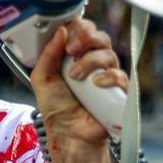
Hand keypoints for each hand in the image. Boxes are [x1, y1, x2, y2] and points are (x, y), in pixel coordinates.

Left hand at [33, 18, 124, 152]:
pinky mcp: (119, 91)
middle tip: (71, 51)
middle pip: (100, 36)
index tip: (65, 39)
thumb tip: (61, 29)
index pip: (84, 29)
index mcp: (76, 55)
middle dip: (86, 38)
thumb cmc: (56, 108)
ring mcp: (108, 75)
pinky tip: (96, 84)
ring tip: (75, 76)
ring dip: (90, 61)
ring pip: (108, 54)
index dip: (77, 28)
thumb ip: (48, 53)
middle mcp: (94, 62)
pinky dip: (108, 76)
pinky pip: (120, 75)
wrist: (68, 134)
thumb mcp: (42, 77)